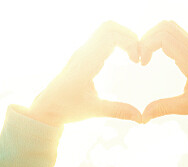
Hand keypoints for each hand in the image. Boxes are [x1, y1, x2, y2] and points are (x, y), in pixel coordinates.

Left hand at [27, 21, 143, 126]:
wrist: (46, 107)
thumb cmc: (66, 108)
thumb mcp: (94, 110)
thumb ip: (118, 111)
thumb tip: (141, 118)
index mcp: (86, 63)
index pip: (110, 36)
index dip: (130, 42)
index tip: (136, 61)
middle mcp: (84, 52)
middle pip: (109, 27)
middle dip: (129, 36)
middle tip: (137, 56)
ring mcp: (82, 51)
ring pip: (105, 30)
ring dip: (123, 37)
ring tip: (133, 56)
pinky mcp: (83, 54)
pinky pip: (101, 37)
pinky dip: (116, 41)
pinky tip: (123, 58)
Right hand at [138, 21, 187, 143]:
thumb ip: (164, 108)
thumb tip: (142, 117)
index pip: (164, 36)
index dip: (147, 45)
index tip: (142, 63)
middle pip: (165, 26)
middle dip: (147, 38)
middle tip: (141, 58)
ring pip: (171, 28)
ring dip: (154, 38)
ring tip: (146, 57)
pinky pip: (176, 36)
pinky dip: (162, 41)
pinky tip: (158, 58)